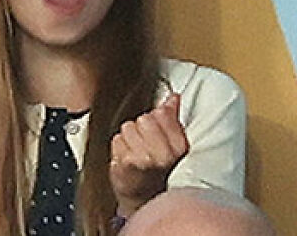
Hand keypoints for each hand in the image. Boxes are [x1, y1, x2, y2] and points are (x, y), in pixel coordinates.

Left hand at [109, 94, 188, 216]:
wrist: (142, 198)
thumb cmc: (157, 171)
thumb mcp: (171, 145)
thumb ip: (172, 118)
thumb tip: (173, 97)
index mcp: (179, 147)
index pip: (161, 114)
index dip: (154, 121)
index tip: (156, 134)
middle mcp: (165, 154)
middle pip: (143, 119)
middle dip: (140, 130)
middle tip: (144, 147)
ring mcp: (145, 160)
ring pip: (127, 128)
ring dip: (128, 140)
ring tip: (135, 154)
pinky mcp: (126, 165)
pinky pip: (117, 141)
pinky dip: (118, 149)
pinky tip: (126, 160)